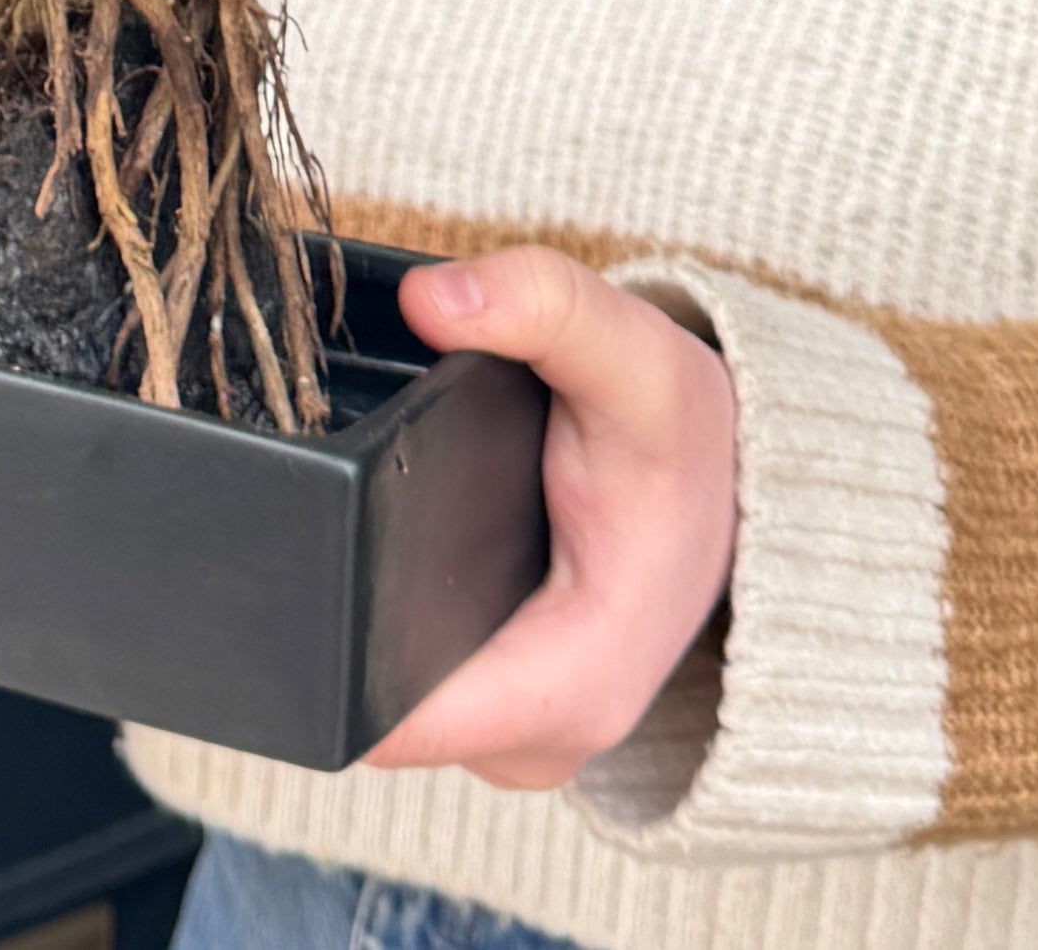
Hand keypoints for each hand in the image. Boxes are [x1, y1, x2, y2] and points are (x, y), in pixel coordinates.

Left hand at [364, 246, 737, 790]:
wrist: (734, 487)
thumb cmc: (685, 439)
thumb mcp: (633, 355)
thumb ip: (539, 305)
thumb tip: (430, 298)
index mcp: (581, 684)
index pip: (408, 717)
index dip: (342, 644)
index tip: (303, 567)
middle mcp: (541, 740)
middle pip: (375, 711)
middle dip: (341, 616)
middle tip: (327, 516)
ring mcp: (516, 739)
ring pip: (382, 704)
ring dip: (363, 621)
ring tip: (374, 523)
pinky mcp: (499, 718)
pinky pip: (407, 692)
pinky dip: (392, 626)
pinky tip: (394, 556)